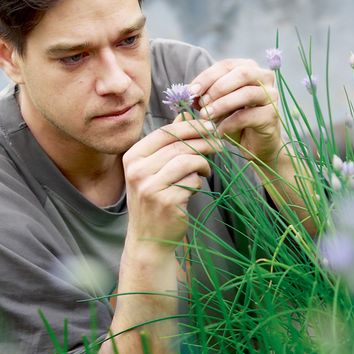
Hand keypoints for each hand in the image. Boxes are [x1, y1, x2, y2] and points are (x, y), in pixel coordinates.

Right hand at [122, 118, 220, 254]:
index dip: (190, 126)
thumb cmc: (153, 200)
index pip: (165, 132)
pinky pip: (193, 182)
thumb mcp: (154, 169)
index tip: (210, 126)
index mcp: (133, 157)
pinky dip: (198, 183)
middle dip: (205, 142)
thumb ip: (168, 142)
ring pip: (188, 161)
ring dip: (204, 164)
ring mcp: (151, 187)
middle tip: (220, 144)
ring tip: (207, 170)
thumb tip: (184, 113)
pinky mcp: (167, 201)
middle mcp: (138, 170)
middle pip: (179, 145)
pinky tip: (194, 189)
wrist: (148, 239)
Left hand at [190, 59, 282, 164]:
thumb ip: (206, 97)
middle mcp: (264, 78)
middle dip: (217, 88)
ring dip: (222, 104)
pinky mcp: (272, 115)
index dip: (207, 77)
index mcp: (249, 69)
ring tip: (206, 116)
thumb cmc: (236, 122)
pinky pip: (248, 116)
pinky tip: (219, 131)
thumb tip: (189, 92)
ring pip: (247, 93)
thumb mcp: (218, 106)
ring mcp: (271, 96)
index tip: (191, 91)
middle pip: (241, 73)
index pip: (227, 65)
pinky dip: (230, 123)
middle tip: (201, 103)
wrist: (256, 146)